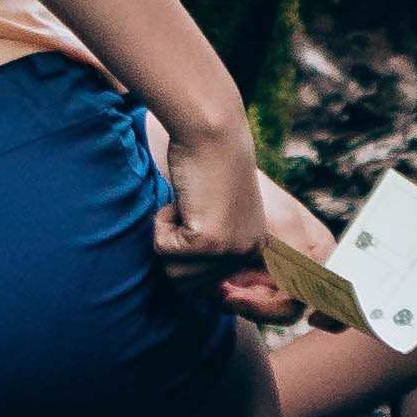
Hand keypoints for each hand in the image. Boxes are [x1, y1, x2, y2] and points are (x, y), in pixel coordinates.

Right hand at [155, 107, 284, 314]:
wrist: (212, 130)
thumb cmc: (208, 162)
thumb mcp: (218, 211)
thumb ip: (210, 244)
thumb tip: (185, 286)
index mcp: (254, 247)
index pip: (205, 282)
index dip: (187, 250)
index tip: (197, 216)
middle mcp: (248, 252)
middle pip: (187, 282)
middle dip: (176, 244)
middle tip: (191, 206)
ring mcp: (231, 249)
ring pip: (173, 272)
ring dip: (168, 235)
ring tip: (188, 203)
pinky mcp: (209, 242)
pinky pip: (162, 248)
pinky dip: (162, 223)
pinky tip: (182, 199)